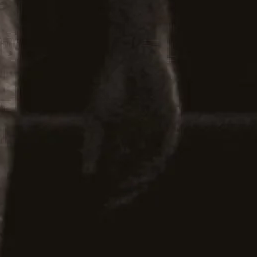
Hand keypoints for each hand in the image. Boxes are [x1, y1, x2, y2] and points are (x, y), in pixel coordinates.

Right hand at [82, 35, 180, 208]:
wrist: (132, 53)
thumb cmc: (112, 81)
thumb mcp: (96, 117)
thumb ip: (92, 144)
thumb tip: (86, 173)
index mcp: (127, 137)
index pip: (123, 169)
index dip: (113, 187)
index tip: (102, 203)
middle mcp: (144, 136)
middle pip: (139, 171)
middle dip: (127, 188)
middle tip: (114, 202)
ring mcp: (158, 128)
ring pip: (153, 162)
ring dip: (142, 178)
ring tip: (126, 188)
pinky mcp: (169, 119)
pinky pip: (166, 145)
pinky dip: (155, 159)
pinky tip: (143, 168)